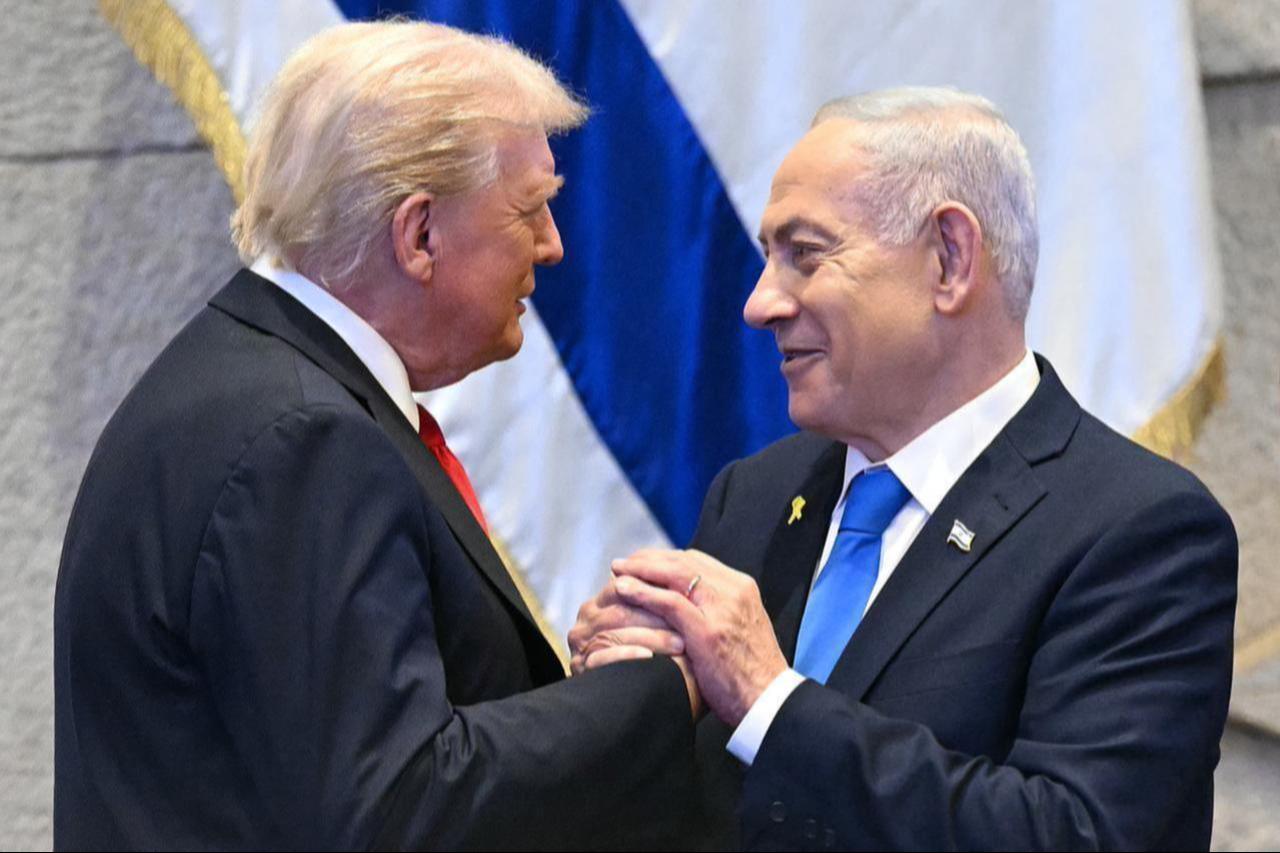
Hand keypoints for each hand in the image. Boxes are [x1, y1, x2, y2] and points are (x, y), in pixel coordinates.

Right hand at [569, 578, 701, 716]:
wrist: (659, 704)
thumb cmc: (672, 662)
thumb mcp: (669, 625)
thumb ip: (667, 598)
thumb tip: (689, 566)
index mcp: (604, 600)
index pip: (628, 585)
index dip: (659, 590)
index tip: (691, 596)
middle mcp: (588, 619)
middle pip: (621, 608)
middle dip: (656, 614)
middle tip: (690, 621)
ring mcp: (582, 644)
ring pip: (613, 632)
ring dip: (649, 637)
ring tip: (680, 644)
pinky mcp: (581, 668)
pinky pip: (601, 659)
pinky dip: (627, 656)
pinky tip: (649, 659)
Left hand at [611, 549, 786, 727]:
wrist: (770, 702)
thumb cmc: (751, 673)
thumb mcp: (739, 629)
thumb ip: (718, 611)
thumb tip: (688, 603)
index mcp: (741, 588)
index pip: (697, 560)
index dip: (665, 559)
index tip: (643, 562)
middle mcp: (733, 591)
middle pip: (683, 561)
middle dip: (648, 559)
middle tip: (623, 563)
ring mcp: (721, 609)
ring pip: (674, 575)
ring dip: (640, 570)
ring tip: (617, 570)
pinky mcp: (708, 631)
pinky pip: (669, 602)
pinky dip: (643, 592)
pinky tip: (623, 589)